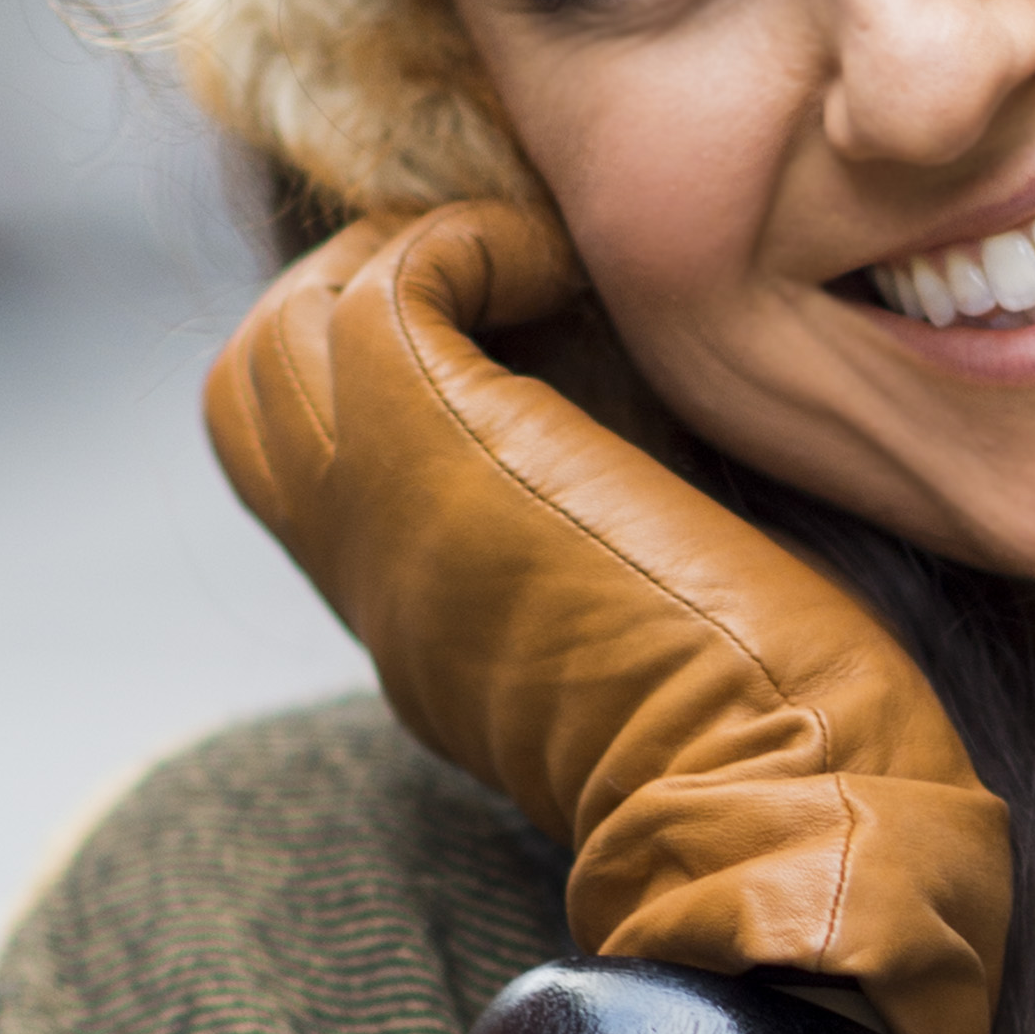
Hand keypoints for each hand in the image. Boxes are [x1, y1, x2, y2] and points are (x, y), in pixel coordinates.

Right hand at [205, 202, 1010, 1033]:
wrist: (779, 793)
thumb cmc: (778, 729)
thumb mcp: (645, 611)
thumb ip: (596, 528)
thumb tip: (615, 411)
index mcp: (425, 625)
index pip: (331, 462)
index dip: (404, 368)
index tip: (528, 326)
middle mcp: (375, 573)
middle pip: (255, 394)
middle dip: (360, 295)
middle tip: (502, 279)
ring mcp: (382, 513)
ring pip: (282, 338)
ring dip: (405, 261)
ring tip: (533, 266)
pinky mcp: (425, 442)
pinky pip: (387, 282)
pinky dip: (469, 241)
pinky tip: (566, 268)